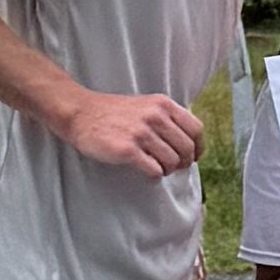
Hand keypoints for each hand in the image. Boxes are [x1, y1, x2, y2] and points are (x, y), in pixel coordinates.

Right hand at [61, 86, 201, 174]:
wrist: (81, 114)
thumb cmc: (114, 113)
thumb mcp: (146, 105)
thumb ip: (168, 118)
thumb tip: (190, 143)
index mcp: (163, 104)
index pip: (196, 129)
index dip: (198, 148)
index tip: (193, 157)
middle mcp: (155, 116)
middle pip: (186, 149)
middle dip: (183, 163)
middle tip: (172, 167)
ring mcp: (141, 133)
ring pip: (172, 162)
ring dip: (167, 170)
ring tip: (156, 168)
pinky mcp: (127, 150)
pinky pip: (155, 170)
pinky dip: (154, 175)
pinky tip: (145, 171)